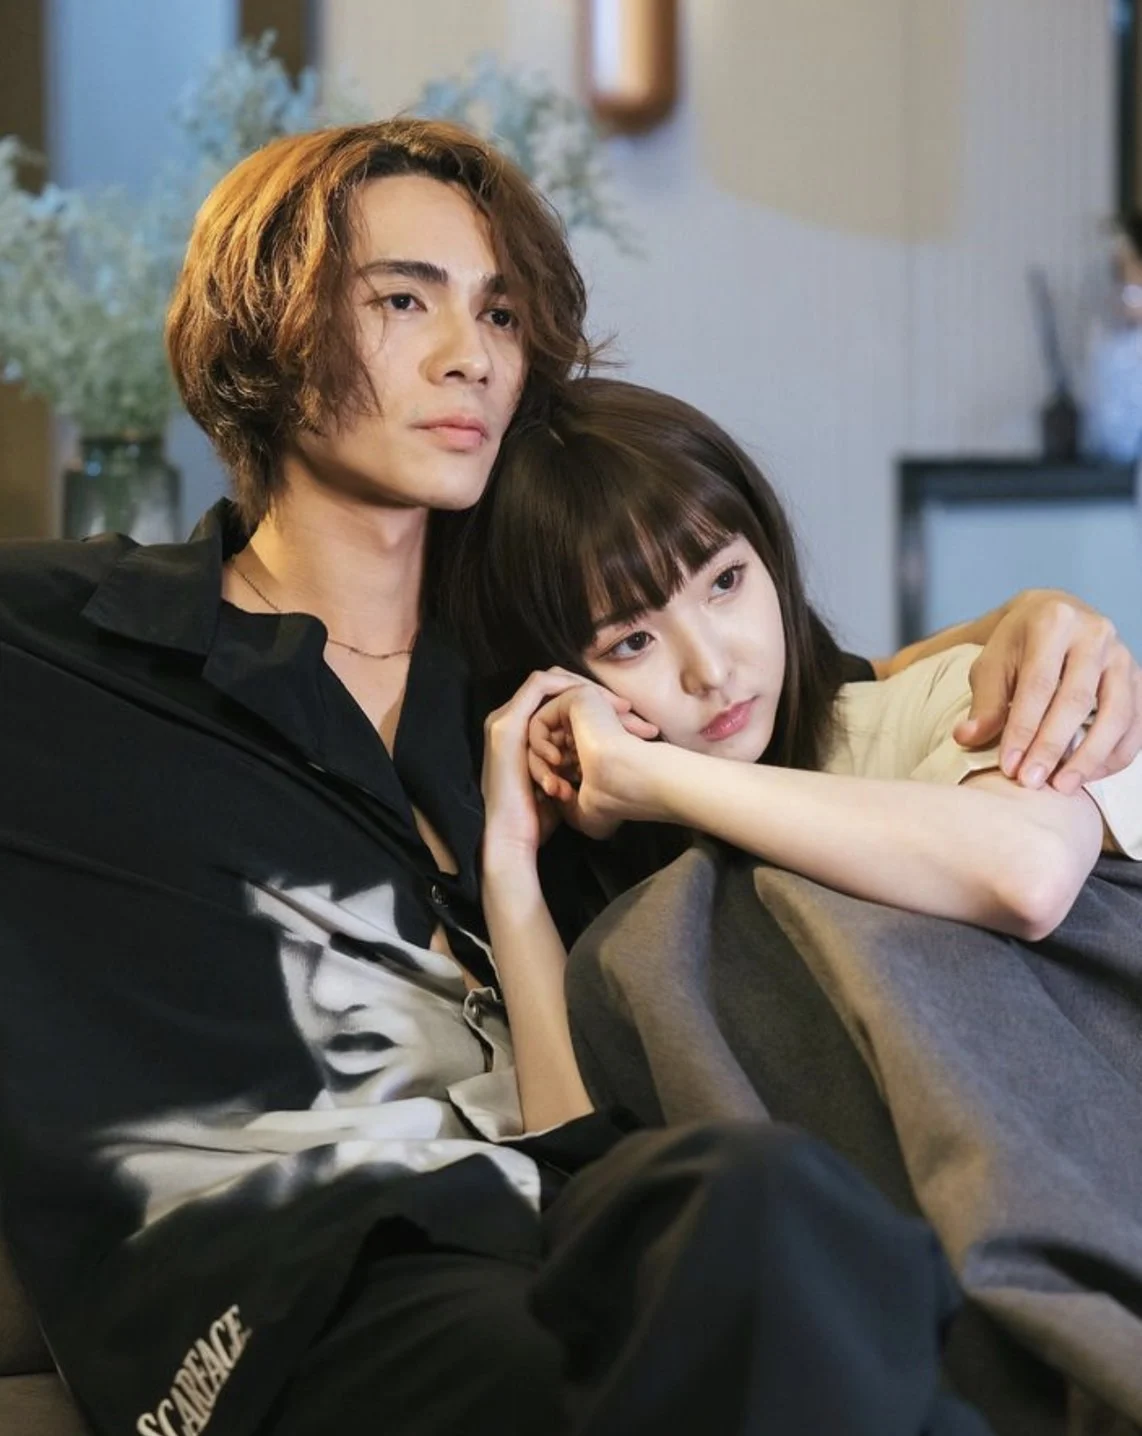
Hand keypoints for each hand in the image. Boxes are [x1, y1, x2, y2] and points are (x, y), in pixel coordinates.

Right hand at [482, 670, 654, 865]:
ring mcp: (505, 721)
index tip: (626, 716)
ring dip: (583, 690)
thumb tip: (597, 760)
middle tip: (626, 709)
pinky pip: (539, 686)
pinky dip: (566, 689)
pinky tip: (594, 705)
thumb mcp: (557, 782)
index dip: (591, 701)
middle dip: (593, 693)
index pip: (557, 703)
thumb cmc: (536, 819)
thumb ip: (568, 764)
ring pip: (550, 682)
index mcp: (523, 737)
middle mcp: (512, 723)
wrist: (512, 837)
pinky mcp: (507, 723)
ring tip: (615, 709)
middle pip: (556, 689)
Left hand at [954, 590, 1141, 791]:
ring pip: (1116, 714)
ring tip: (1062, 787)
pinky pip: (1136, 723)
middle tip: (1032, 782)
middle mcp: (1095, 635)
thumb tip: (967, 737)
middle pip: (1077, 700)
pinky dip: (1115, 754)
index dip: (1023, 728)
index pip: (1038, 684)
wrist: (1054, 615)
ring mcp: (1123, 656)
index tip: (1008, 766)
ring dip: (1090, 757)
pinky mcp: (1139, 678)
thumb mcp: (992, 663)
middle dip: (1052, 746)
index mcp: (1053, 623)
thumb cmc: (1018, 645)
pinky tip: (1088, 775)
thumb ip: (985, 702)